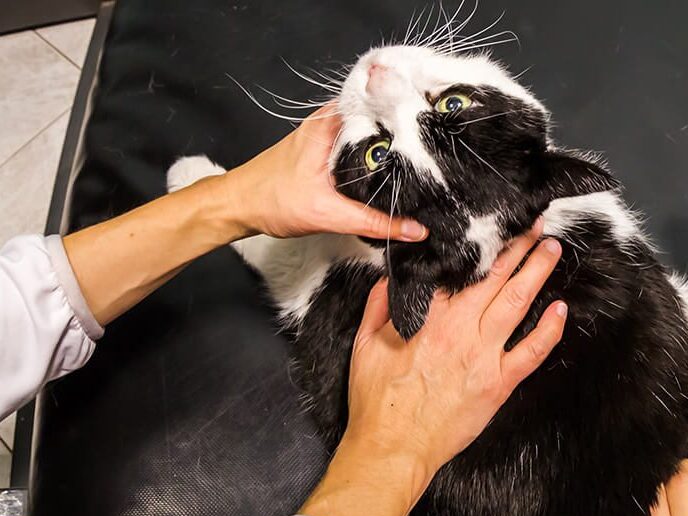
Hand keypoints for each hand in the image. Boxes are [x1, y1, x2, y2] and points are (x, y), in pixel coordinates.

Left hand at [221, 104, 427, 240]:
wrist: (238, 206)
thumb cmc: (271, 200)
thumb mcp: (329, 214)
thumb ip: (375, 222)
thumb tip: (415, 230)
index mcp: (330, 122)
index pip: (379, 102)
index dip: (409, 108)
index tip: (435, 119)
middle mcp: (330, 120)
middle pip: (380, 116)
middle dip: (407, 128)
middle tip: (437, 144)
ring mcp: (328, 133)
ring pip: (371, 132)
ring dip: (394, 144)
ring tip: (425, 156)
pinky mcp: (327, 149)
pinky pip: (361, 145)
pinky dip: (378, 156)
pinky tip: (395, 170)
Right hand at [300, 221, 566, 515]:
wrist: (393, 448)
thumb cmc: (378, 403)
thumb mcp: (364, 346)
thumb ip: (379, 307)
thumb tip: (390, 279)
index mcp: (428, 318)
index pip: (458, 272)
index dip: (477, 247)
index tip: (490, 229)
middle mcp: (460, 331)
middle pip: (495, 279)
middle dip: (517, 248)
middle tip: (535, 225)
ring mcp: (483, 357)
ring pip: (517, 304)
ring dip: (537, 273)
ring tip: (552, 249)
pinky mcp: (498, 384)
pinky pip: (532, 352)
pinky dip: (549, 330)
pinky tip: (561, 309)